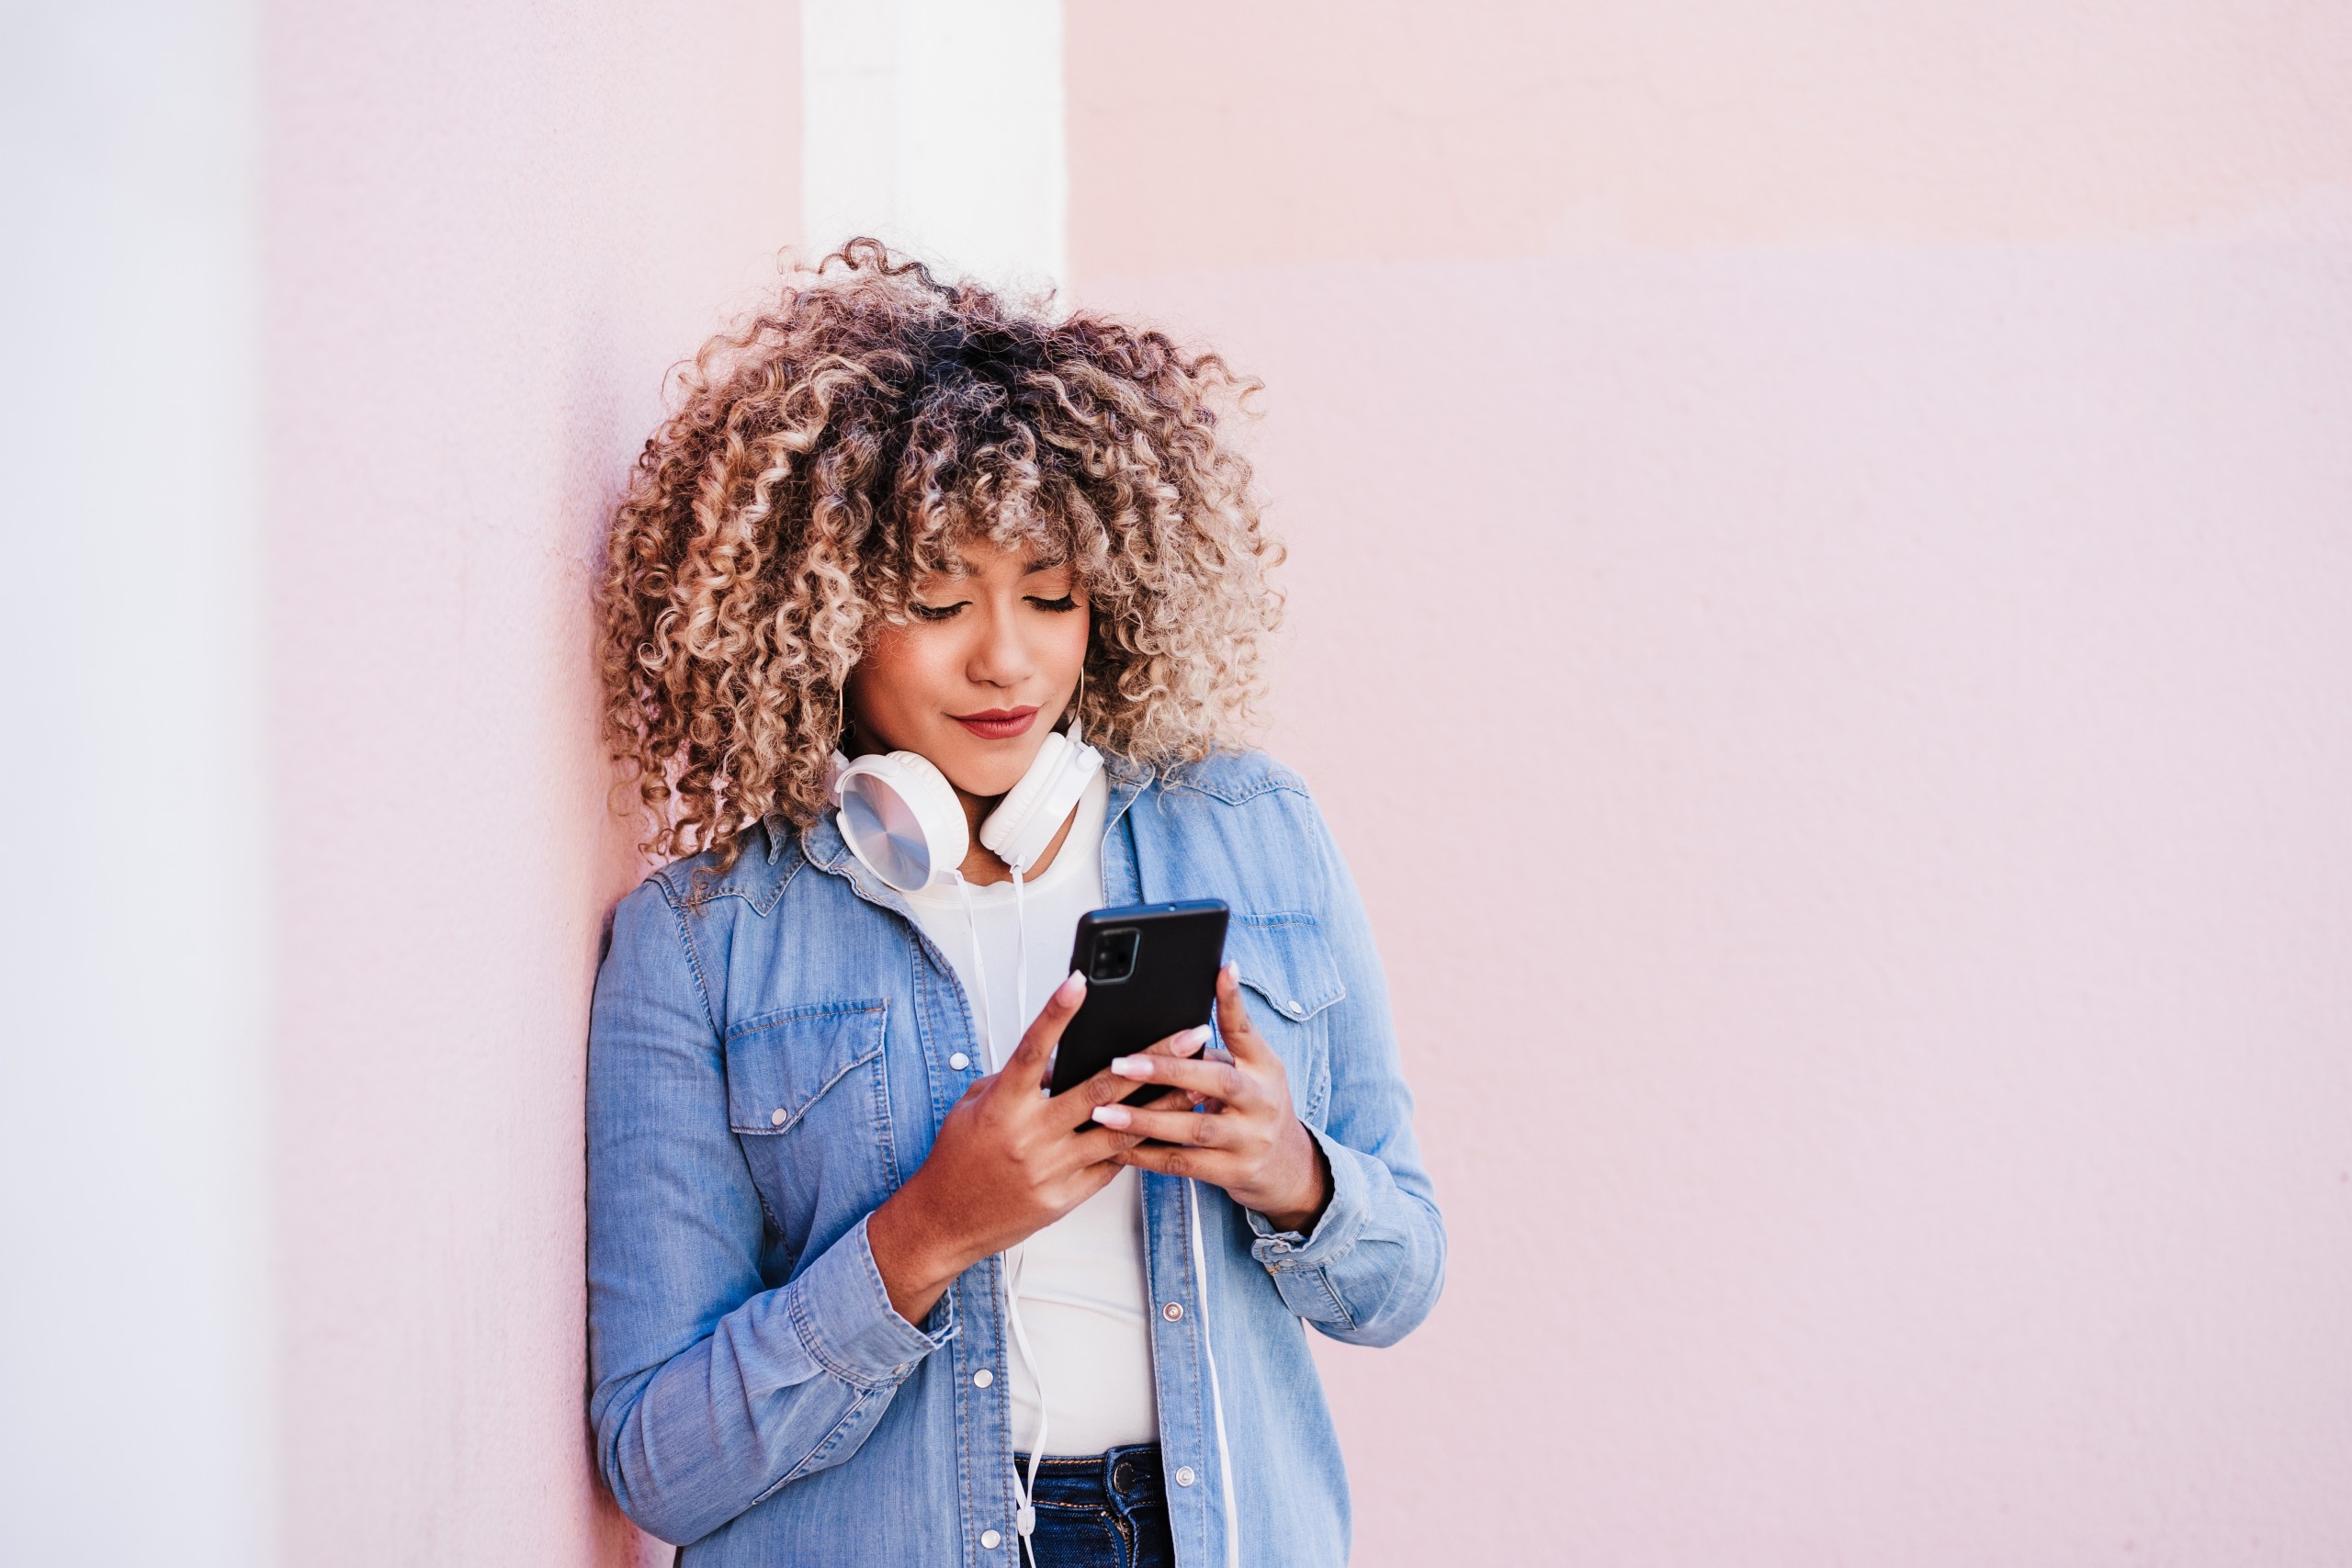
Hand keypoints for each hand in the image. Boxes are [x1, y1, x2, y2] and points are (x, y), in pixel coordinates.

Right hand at [867, 971, 1205, 1324]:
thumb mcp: (975, 1105)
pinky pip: (1111, 1164)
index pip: (1033, 1049)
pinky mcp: (1067, 1196)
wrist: (945, 1221)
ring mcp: (1052, 1168)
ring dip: (1164, 1105)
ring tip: (1198, 1083)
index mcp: (1002, 1105)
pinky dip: (1137, 1143)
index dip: (1056, 1013)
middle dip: (1152, 1058)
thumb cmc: (959, 1158)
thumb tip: (1060, 1062)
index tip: (1080, 980)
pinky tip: (1167, 1127)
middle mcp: (1031, 1134)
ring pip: (1121, 1129)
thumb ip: (1015, 1079)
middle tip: (1189, 1034)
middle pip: (1101, 1088)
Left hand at [1093, 963, 1331, 1234]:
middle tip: (1120, 1064)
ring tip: (1102, 1112)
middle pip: (1216, 1081)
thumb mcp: (1256, 1070)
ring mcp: (1249, 1140)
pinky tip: (1116, 1146)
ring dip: (1144, 1120)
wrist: (1288, 1168)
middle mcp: (1262, 1101)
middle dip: (1165, 1070)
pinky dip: (1146, 1155)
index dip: (1234, 1001)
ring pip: (1193, 1128)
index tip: (1221, 970)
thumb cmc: (1258, 1108)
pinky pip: (1182, 1164)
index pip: (1248, 1030)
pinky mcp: (1233, 1173)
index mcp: (1265, 1068)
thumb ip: (1225, 1044)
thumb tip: (1187, 1013)